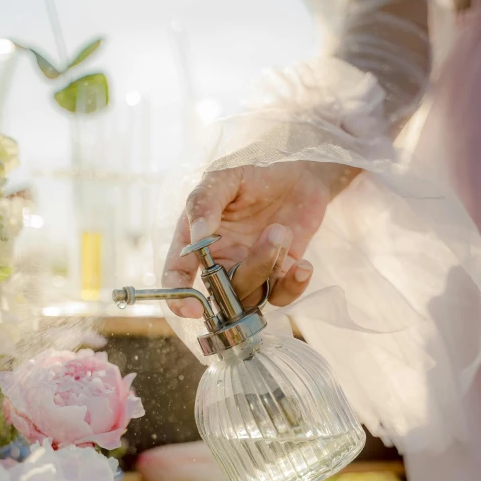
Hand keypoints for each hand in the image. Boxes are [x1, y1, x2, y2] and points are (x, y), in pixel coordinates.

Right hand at [162, 161, 331, 316]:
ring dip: (271, 265)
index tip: (193, 308)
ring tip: (283, 229)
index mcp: (195, 241)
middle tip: (273, 232)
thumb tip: (197, 236)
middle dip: (249, 270)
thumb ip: (204, 202)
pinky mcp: (278, 276)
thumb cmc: (256, 175)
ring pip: (252, 295)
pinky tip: (303, 264)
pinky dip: (294, 286)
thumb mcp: (225, 179)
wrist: (299, 173)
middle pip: (222, 292)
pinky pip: (281, 297)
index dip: (178, 297)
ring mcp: (249, 272)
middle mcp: (220, 262)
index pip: (177, 276)